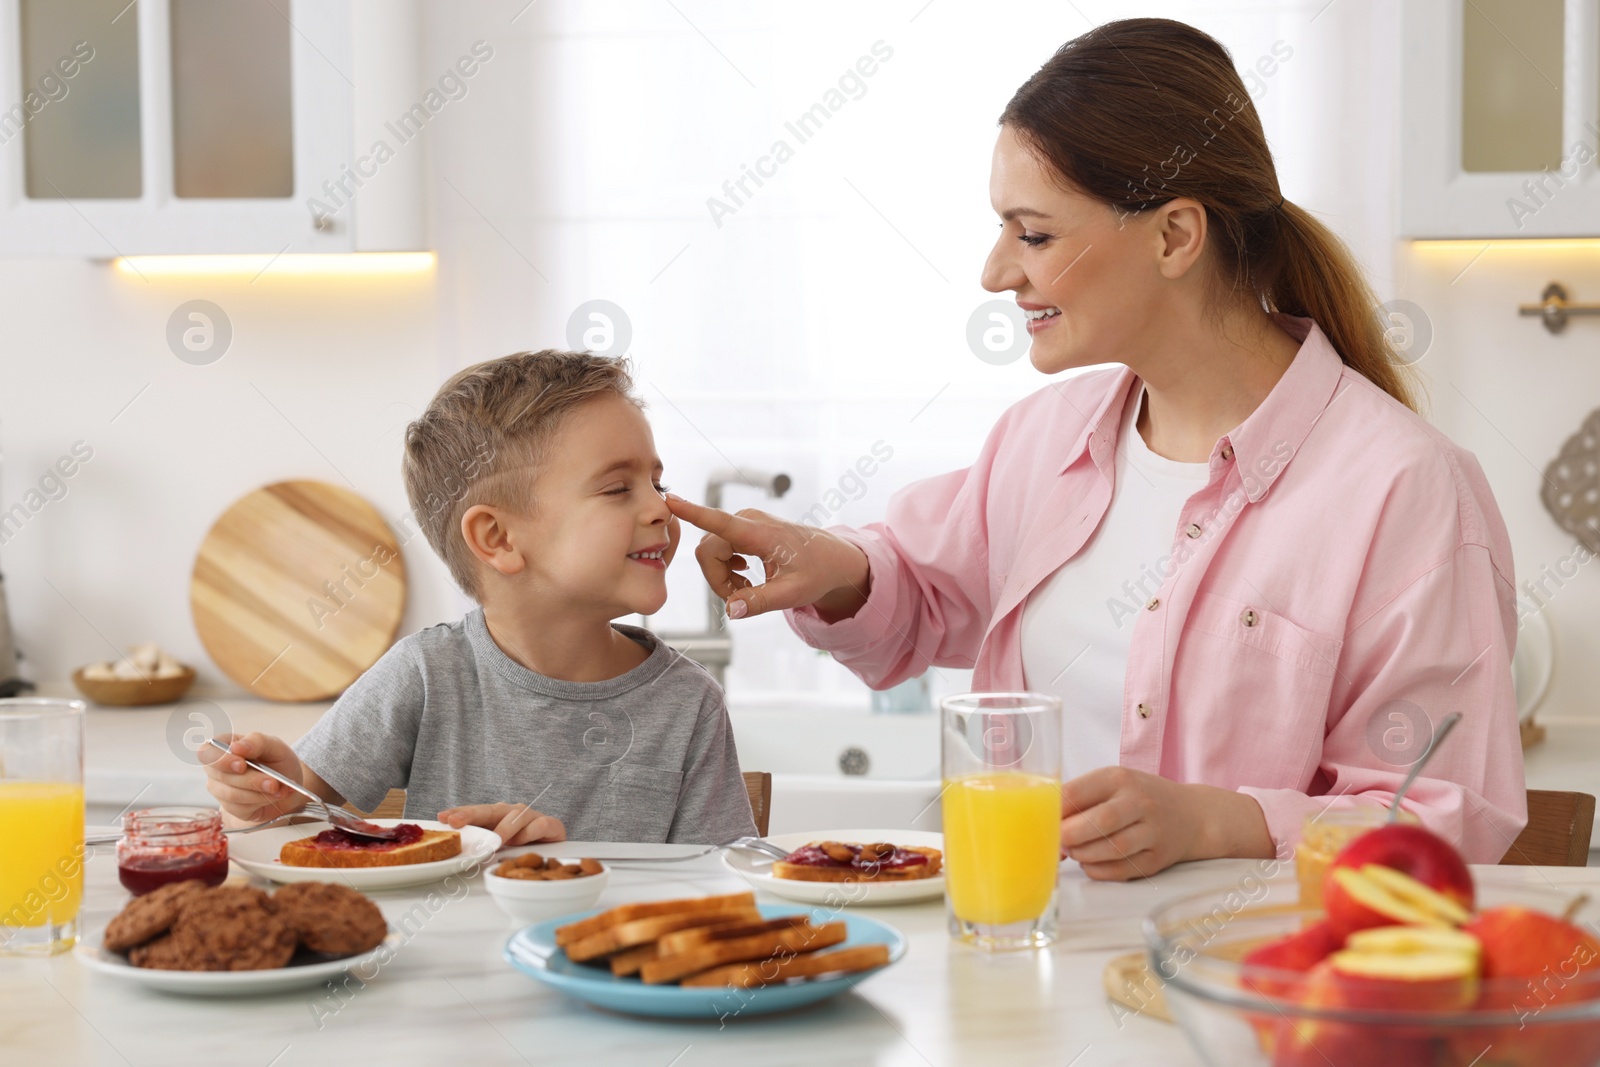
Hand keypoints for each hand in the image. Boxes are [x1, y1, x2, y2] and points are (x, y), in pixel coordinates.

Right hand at [199, 732, 309, 823]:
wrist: (287, 783)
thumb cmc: (275, 759)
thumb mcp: (273, 745)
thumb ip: (256, 741)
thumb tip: (236, 747)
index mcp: (221, 746)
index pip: (207, 752)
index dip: (222, 760)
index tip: (241, 765)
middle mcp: (215, 768)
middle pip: (222, 776)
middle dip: (251, 780)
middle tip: (273, 782)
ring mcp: (220, 789)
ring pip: (232, 794)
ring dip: (259, 793)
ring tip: (279, 789)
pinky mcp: (229, 807)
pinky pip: (240, 808)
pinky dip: (261, 801)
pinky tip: (275, 795)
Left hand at [438, 803, 565, 846]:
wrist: (556, 848)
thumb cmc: (524, 848)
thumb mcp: (499, 848)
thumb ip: (484, 847)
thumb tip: (461, 855)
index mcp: (498, 816)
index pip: (476, 812)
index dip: (459, 813)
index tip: (442, 817)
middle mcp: (513, 812)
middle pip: (490, 810)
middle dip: (471, 815)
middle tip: (456, 822)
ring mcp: (532, 816)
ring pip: (516, 815)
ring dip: (503, 828)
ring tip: (494, 840)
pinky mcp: (550, 824)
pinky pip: (539, 825)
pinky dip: (529, 833)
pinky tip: (522, 841)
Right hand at [664, 493, 870, 620]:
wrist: (832, 558)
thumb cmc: (816, 573)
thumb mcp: (793, 594)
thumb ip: (760, 602)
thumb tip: (731, 610)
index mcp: (762, 533)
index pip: (721, 522)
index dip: (693, 513)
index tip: (670, 500)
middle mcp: (749, 520)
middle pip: (708, 551)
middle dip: (716, 579)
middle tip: (742, 597)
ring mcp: (745, 521)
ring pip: (710, 551)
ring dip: (722, 576)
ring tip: (748, 588)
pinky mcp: (742, 527)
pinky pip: (717, 548)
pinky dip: (726, 568)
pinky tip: (745, 577)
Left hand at [1059, 769, 1275, 879]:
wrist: (1192, 815)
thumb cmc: (1140, 798)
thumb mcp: (1113, 784)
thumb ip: (1081, 799)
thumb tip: (1044, 826)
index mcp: (1119, 778)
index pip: (1077, 792)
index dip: (1054, 812)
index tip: (1042, 822)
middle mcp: (1138, 802)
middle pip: (1097, 822)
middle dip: (1068, 836)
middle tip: (1057, 842)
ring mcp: (1152, 831)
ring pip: (1110, 849)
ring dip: (1083, 855)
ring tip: (1074, 851)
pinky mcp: (1158, 858)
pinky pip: (1121, 870)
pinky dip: (1098, 871)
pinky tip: (1091, 863)